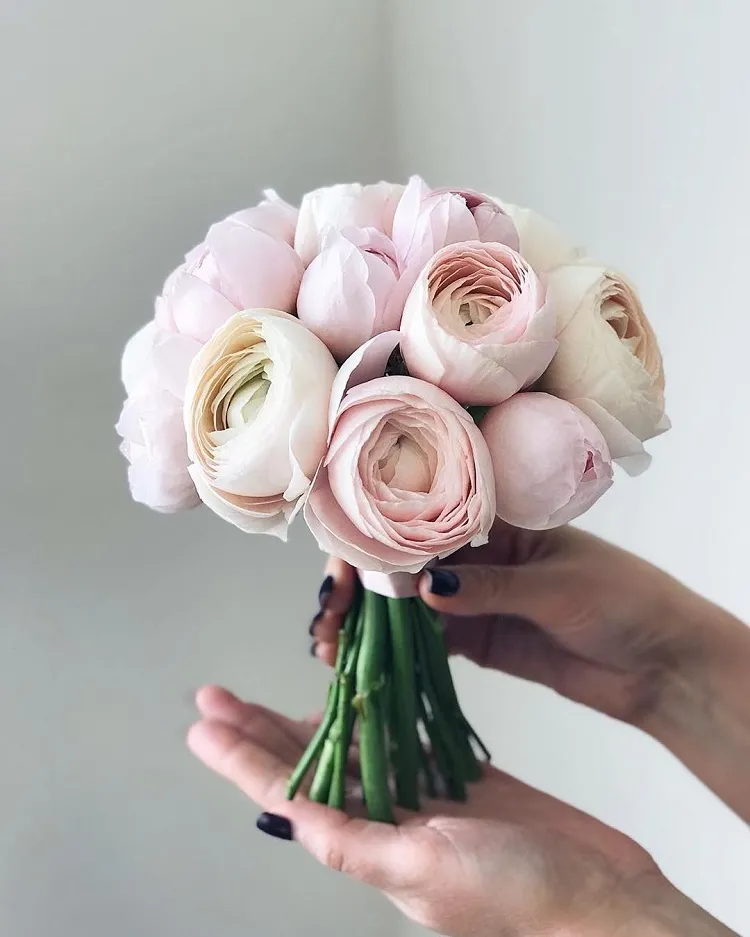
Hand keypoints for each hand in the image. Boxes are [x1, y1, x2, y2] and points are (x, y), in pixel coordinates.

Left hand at [188, 686, 731, 936]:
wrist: (602, 902)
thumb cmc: (518, 895)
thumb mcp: (426, 868)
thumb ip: (355, 844)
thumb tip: (288, 817)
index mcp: (369, 844)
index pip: (289, 792)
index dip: (241, 757)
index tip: (204, 724)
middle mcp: (388, 820)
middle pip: (309, 764)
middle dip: (259, 730)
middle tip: (218, 696)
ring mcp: (425, 798)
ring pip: (353, 746)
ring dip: (313, 714)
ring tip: (275, 688)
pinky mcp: (463, 780)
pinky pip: (408, 738)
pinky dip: (381, 712)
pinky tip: (364, 692)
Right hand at [312, 523, 749, 820]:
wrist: (660, 664)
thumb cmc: (624, 601)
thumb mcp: (558, 588)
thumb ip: (491, 589)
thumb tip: (425, 588)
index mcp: (497, 521)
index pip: (423, 517)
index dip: (376, 536)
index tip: (345, 565)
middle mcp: (475, 554)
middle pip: (400, 561)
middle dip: (358, 584)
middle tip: (328, 614)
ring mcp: (471, 597)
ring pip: (402, 604)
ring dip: (364, 621)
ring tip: (328, 643)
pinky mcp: (474, 639)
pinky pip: (422, 641)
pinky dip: (388, 650)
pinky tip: (356, 660)